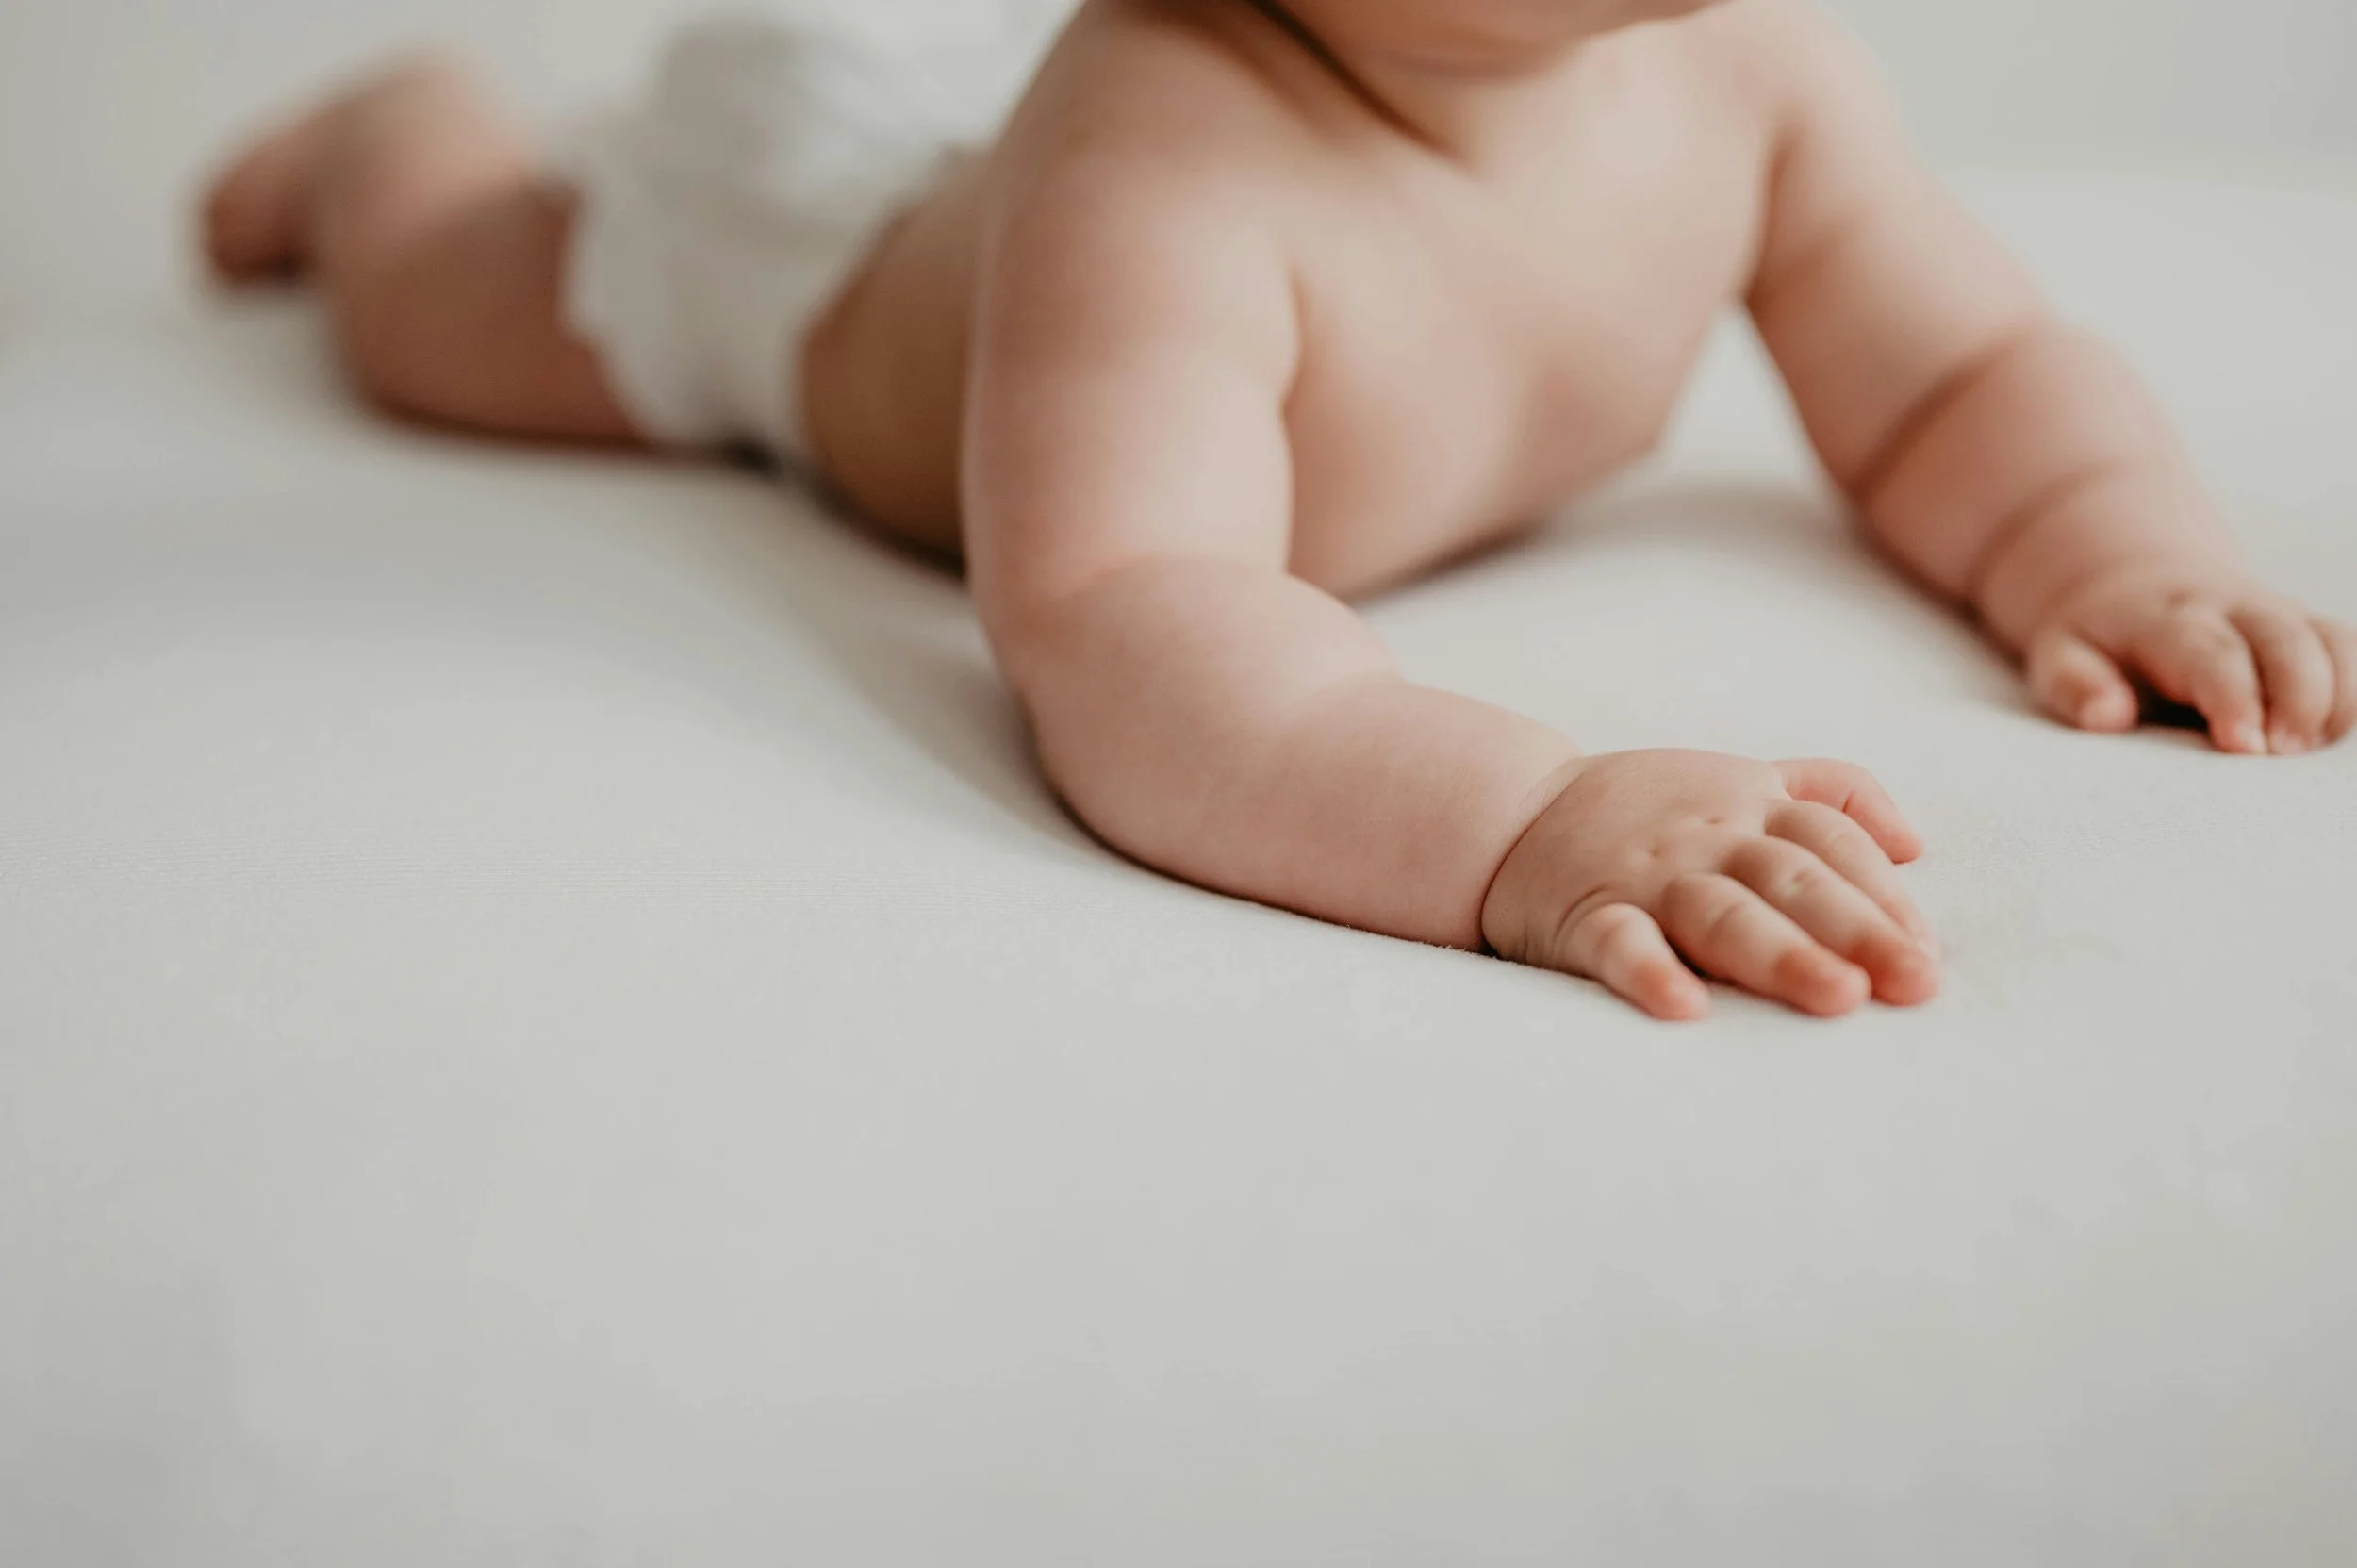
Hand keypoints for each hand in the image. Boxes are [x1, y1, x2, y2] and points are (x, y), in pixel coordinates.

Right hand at [1483, 751, 1939, 1021]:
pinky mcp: (1586, 917)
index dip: (1885, 897)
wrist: (1511, 811)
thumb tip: (1915, 845)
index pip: (1834, 845)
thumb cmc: (1646, 809)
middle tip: (1915, 983)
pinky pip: (1619, 944)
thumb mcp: (1741, 778)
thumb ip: (1828, 795)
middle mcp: (1708, 840)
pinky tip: (1684, 1009)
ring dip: (1782, 954)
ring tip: (1837, 997)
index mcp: (1751, 807)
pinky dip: (1650, 972)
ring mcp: (1647, 878)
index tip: (1925, 956)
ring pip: (1721, 912)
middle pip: (1794, 881)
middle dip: (1860, 930)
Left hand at [2024, 564, 2356, 755]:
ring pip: (2326, 639)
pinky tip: (2336, 734)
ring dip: (2336, 694)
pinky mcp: (2304, 630)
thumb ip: (2076, 686)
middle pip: (2282, 637)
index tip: (2243, 745)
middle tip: (2287, 753)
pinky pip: (2345, 648)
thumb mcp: (2060, 657)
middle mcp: (2230, 607)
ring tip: (2316, 749)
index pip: (2208, 651)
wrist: (2132, 583)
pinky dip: (2352, 689)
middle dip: (2297, 694)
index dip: (2233, 695)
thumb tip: (2106, 716)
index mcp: (2165, 617)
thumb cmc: (2095, 642)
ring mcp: (2274, 615)